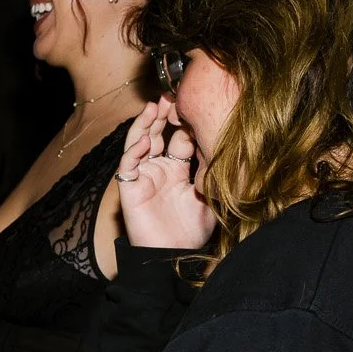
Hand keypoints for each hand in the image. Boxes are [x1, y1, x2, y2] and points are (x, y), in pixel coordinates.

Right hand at [115, 98, 216, 250]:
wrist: (173, 256)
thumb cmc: (192, 232)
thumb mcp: (211, 197)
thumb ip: (213, 171)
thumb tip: (224, 144)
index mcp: (178, 170)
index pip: (179, 137)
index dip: (184, 120)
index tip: (193, 103)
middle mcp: (159, 169)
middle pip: (157, 134)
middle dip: (163, 115)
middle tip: (171, 95)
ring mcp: (143, 177)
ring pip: (139, 143)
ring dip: (145, 125)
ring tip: (153, 108)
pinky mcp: (130, 189)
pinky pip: (128, 166)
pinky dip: (133, 152)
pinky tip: (143, 142)